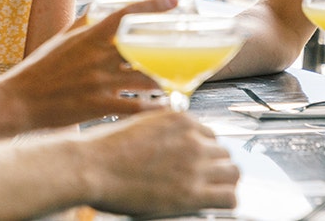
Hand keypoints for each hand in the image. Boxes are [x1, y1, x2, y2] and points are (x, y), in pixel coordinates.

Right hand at [0, 0, 179, 126]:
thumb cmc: (39, 70)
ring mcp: (99, 82)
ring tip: (177, 81)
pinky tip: (164, 107)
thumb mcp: (60, 39)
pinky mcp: (98, 106)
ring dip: (164, 81)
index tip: (174, 0)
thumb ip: (82, 24)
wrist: (19, 100)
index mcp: (88, 37)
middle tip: (184, 50)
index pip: (125, 14)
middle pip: (144, 48)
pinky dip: (153, 108)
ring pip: (145, 79)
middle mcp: (97, 57)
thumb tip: (98, 8)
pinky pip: (135, 107)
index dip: (153, 5)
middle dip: (168, 49)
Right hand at [80, 111, 238, 214]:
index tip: (199, 161)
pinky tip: (215, 204)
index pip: (210, 135)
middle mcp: (193, 139)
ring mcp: (195, 165)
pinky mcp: (191, 192)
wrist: (91, 167)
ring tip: (213, 192)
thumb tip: (165, 140)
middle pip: (224, 153)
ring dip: (224, 182)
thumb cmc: (103, 148)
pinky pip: (228, 197)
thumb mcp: (136, 124)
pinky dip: (226, 201)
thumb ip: (158, 129)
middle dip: (216, 165)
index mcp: (180, 120)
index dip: (205, 150)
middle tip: (206, 178)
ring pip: (233, 173)